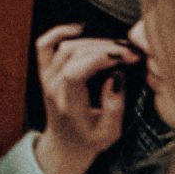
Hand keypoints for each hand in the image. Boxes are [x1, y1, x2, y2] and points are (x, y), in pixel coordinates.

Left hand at [31, 24, 139, 173]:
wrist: (65, 145)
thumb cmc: (89, 140)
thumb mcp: (109, 134)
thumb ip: (114, 107)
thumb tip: (116, 77)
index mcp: (67, 105)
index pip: (75, 71)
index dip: (100, 57)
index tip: (125, 56)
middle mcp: (53, 88)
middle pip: (74, 54)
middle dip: (106, 48)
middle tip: (130, 52)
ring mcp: (46, 78)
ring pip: (66, 46)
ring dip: (94, 42)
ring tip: (117, 47)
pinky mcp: (45, 72)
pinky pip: (44, 45)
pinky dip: (59, 32)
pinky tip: (79, 29)